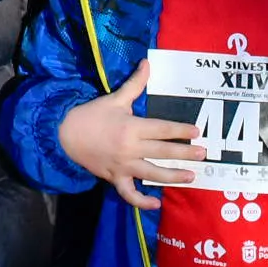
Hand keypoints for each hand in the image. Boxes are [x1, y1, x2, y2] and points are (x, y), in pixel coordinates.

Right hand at [56, 60, 201, 208]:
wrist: (64, 134)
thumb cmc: (92, 115)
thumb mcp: (115, 98)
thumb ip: (135, 83)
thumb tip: (148, 62)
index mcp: (132, 127)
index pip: (162, 129)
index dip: (181, 130)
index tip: (196, 132)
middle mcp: (130, 148)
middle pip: (162, 152)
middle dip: (184, 153)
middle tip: (203, 154)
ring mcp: (123, 166)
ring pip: (152, 174)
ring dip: (173, 176)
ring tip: (191, 176)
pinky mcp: (114, 178)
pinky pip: (130, 194)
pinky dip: (142, 201)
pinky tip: (157, 203)